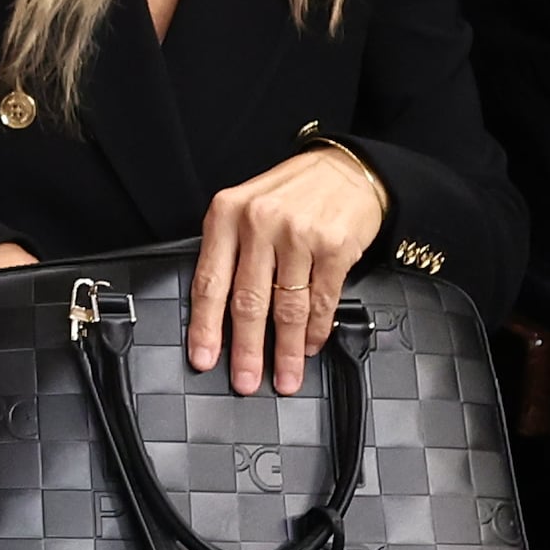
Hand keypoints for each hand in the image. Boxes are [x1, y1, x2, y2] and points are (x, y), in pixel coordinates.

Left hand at [188, 147, 385, 397]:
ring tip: (284, 377)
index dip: (205, 326)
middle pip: (248, 301)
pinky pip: (321, 300)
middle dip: (246, 350)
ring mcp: (299, 234)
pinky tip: (308, 346)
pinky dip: (314, 330)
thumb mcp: (246, 208)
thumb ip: (230, 251)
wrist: (346, 169)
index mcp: (227, 213)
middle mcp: (260, 222)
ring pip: (287, 308)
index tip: (204, 359)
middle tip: (245, 381)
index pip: (210, 281)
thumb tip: (219, 316)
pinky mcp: (334, 246)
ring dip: (285, 350)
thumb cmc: (292, 193)